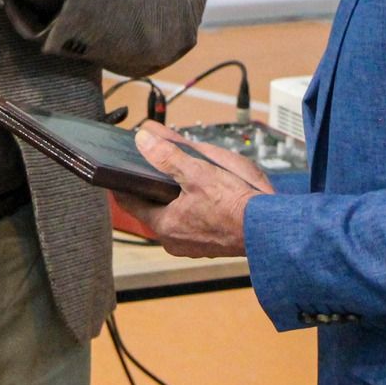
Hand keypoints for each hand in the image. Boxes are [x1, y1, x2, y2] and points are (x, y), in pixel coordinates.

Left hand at [120, 123, 275, 258]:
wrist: (270, 229)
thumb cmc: (236, 204)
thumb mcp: (198, 172)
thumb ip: (167, 155)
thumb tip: (143, 139)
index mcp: (165, 225)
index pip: (129, 202)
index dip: (121, 183)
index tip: (115, 171)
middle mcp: (175, 240)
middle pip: (152, 208)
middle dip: (152, 187)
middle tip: (151, 167)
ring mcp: (194, 245)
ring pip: (174, 216)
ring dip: (174, 198)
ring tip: (179, 175)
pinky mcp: (212, 243)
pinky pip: (193, 222)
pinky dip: (192, 207)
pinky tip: (203, 193)